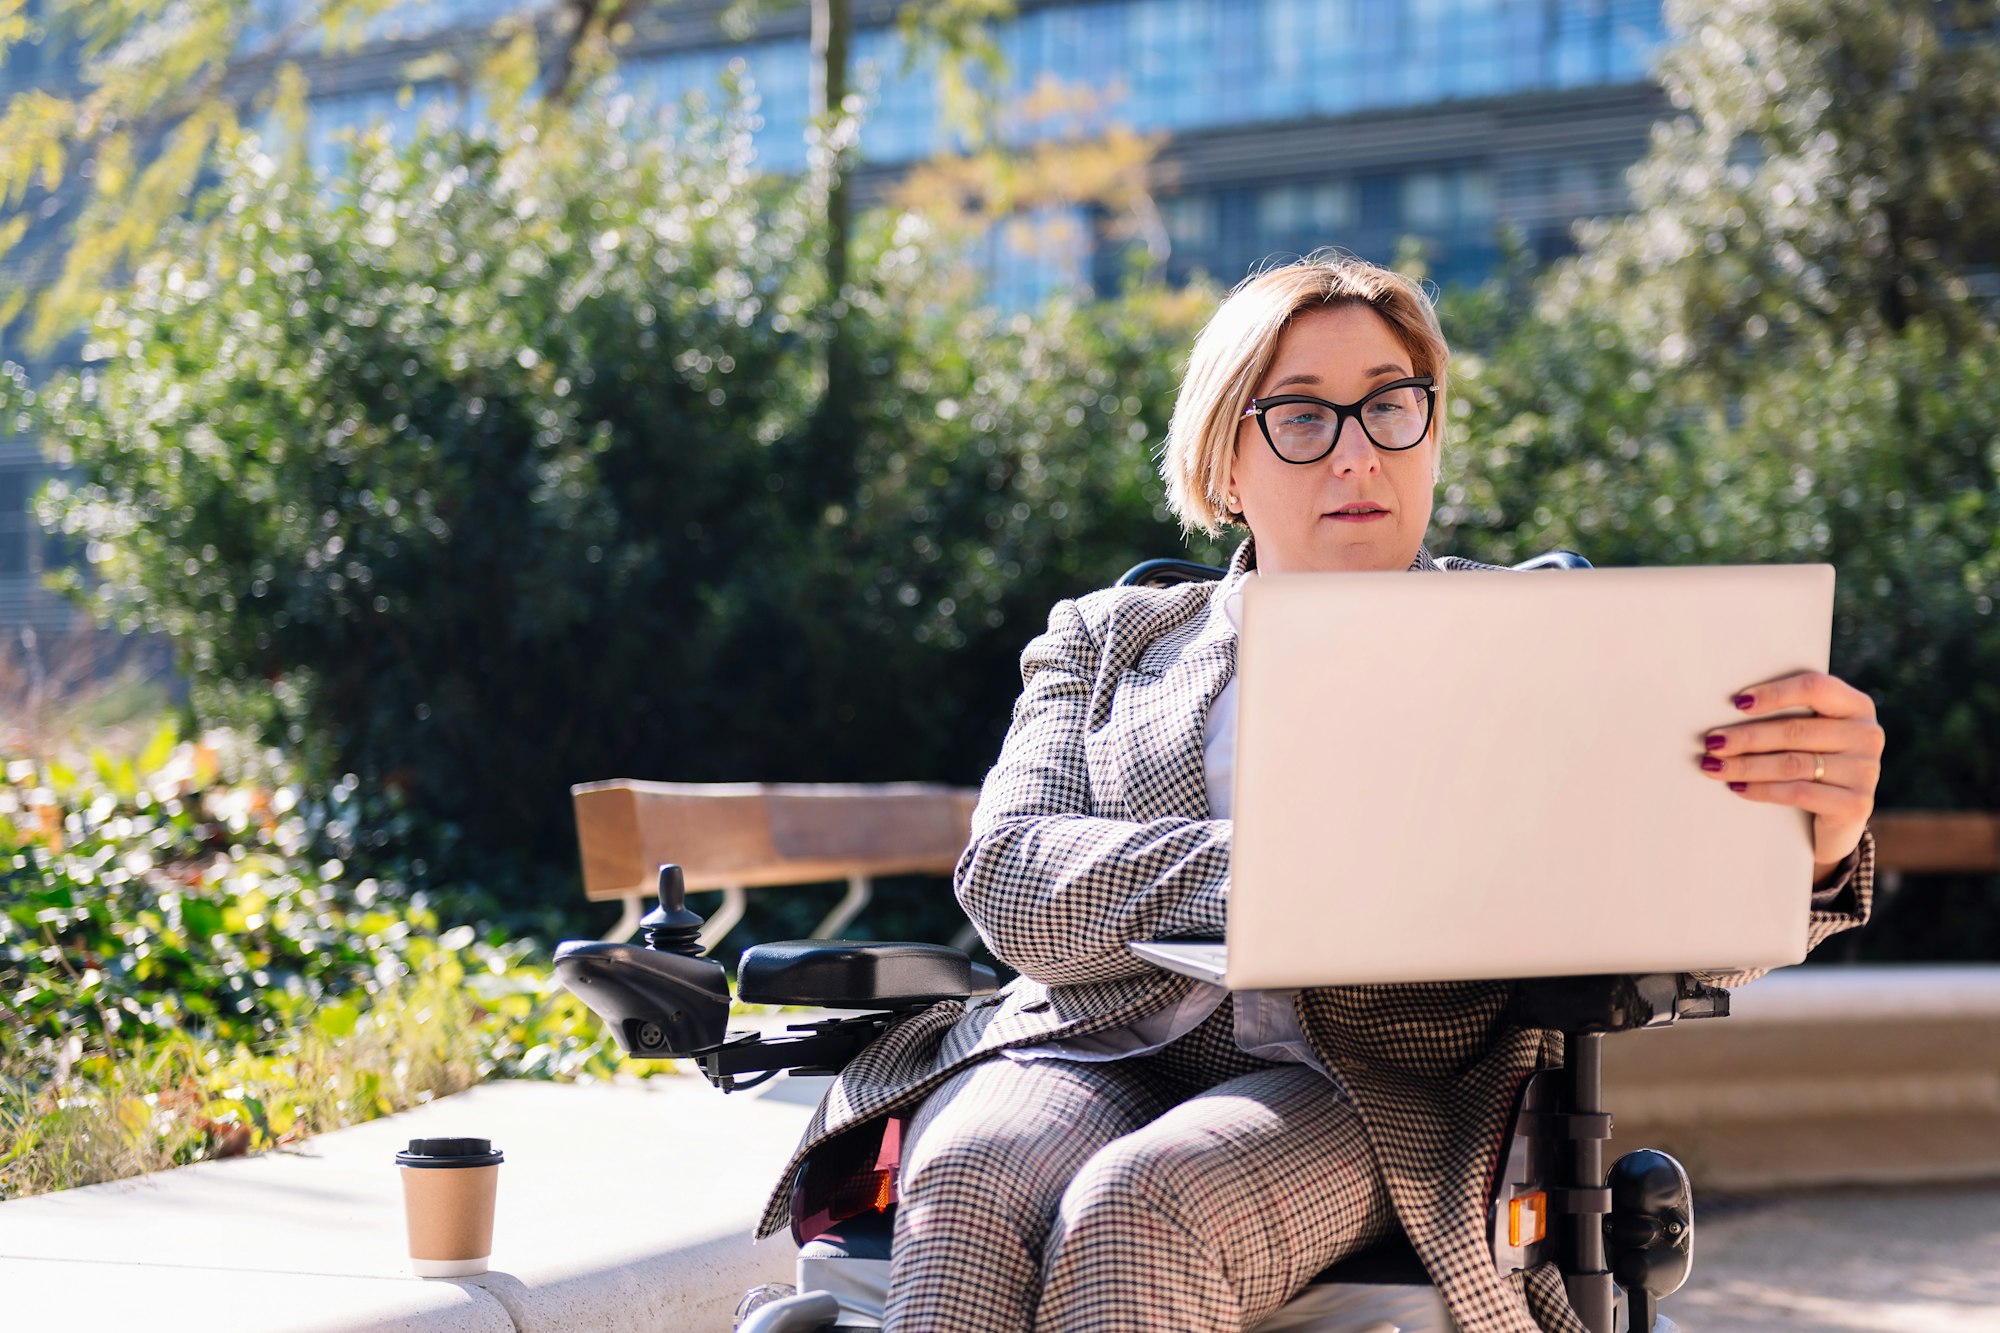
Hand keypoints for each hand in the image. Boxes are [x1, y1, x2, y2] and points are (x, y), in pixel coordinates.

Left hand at [1698, 670, 1882, 879]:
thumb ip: (1785, 715)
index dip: (1775, 693)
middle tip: (1711, 742)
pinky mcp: (1856, 805)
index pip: (1815, 688)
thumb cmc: (1810, 762)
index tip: (1737, 702)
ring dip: (1746, 765)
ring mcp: (1866, 771)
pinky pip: (1798, 793)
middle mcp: (1867, 735)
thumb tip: (1731, 706)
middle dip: (1746, 737)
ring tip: (1714, 766)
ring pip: (1792, 764)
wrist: (1836, 818)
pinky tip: (1737, 787)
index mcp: (1856, 706)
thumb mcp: (1806, 734)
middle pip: (1796, 730)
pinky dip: (1762, 789)